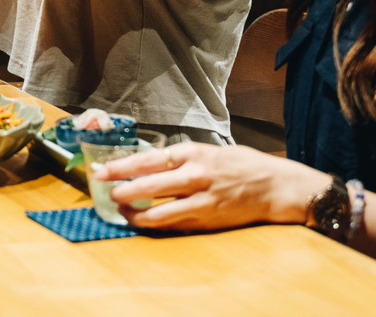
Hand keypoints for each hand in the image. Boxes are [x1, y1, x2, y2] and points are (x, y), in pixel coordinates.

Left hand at [102, 144, 322, 231]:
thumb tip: (147, 165)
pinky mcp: (207, 218)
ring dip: (135, 212)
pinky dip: (155, 224)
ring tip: (122, 211)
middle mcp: (195, 173)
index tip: (102, 170)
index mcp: (193, 152)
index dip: (121, 166)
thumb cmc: (241, 165)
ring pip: (158, 210)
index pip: (148, 159)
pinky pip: (174, 224)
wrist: (274, 185)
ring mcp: (201, 198)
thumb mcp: (209, 151)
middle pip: (148, 184)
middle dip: (121, 189)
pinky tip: (144, 221)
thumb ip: (182, 158)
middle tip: (106, 193)